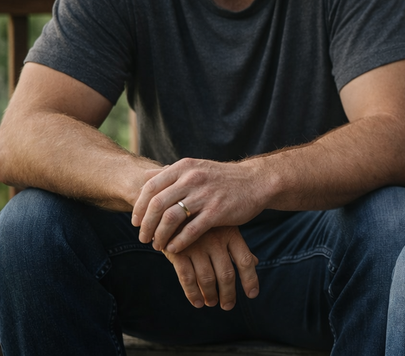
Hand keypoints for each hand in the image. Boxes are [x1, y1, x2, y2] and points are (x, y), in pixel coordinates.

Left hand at [132, 157, 266, 252]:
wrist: (257, 181)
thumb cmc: (223, 178)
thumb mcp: (197, 168)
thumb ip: (173, 174)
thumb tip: (144, 178)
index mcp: (184, 167)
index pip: (150, 187)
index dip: (139, 207)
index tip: (136, 222)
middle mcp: (193, 179)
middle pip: (157, 204)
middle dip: (146, 225)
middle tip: (143, 238)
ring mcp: (205, 195)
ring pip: (171, 218)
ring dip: (160, 236)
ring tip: (157, 245)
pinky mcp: (218, 212)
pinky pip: (190, 231)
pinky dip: (178, 242)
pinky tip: (174, 248)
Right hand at [163, 226, 258, 310]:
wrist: (173, 206)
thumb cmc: (204, 220)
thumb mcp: (224, 227)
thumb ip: (237, 245)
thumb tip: (255, 262)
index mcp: (231, 233)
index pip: (245, 261)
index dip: (250, 280)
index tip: (252, 295)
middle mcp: (216, 240)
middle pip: (227, 274)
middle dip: (228, 294)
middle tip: (227, 306)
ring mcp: (197, 245)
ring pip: (207, 279)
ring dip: (210, 295)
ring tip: (212, 303)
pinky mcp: (178, 251)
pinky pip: (187, 277)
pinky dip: (193, 293)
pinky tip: (197, 302)